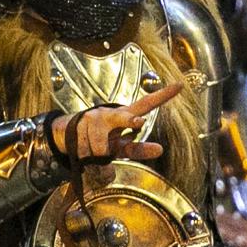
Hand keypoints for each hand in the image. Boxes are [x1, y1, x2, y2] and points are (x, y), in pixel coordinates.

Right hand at [51, 83, 182, 163]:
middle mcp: (110, 115)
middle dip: (129, 120)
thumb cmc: (99, 139)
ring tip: (92, 155)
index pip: (145, 105)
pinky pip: (86, 153)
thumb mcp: (120, 147)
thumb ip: (138, 149)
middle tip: (138, 122)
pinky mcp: (76, 127)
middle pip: (122, 117)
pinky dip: (87, 161)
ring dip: (98, 158)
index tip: (180, 85)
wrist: (66, 134)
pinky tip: (83, 154)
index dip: (162, 96)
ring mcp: (93, 121)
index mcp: (124, 117)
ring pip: (101, 150)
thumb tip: (158, 150)